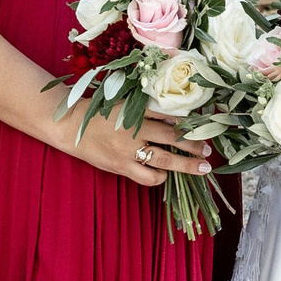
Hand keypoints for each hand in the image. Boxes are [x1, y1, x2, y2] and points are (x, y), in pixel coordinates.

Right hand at [62, 108, 211, 186]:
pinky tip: (167, 175)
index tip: (203, 126)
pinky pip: (147, 177)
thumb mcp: (123, 103)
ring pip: (165, 160)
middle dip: (194, 144)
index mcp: (136, 111)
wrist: (71, 127)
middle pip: (173, 138)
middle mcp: (134, 131)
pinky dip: (160, 177)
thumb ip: (146, 109)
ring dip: (186, 164)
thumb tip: (175, 118)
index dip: (189, 123)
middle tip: (209, 150)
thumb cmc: (99, 112)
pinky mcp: (121, 167)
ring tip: (201, 167)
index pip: (169, 116)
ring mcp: (128, 151)